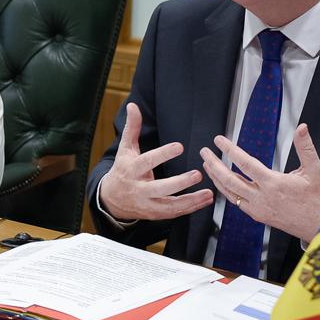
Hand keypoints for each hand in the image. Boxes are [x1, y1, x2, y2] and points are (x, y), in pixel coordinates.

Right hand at [96, 103, 214, 222]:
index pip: (147, 161)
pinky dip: (191, 208)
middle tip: (197, 174)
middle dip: (179, 183)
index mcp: (131, 170)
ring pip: (169, 205)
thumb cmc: (123, 170)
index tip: (179, 146)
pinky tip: (205, 200)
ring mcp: (147, 204)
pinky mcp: (154, 214)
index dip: (163, 154)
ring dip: (190, 200)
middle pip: (159, 188)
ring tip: (208, 193)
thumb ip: (132, 127)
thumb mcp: (125, 149)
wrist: (111, 200)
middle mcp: (138, 189)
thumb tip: (132, 105)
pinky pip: (174, 213)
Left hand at [199, 122, 319, 243]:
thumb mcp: (314, 169)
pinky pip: (236, 202)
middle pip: (229, 179)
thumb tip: (302, 128)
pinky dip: (226, 191)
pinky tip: (222, 183)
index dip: (230, 150)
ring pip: (229, 192)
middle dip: (214, 164)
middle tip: (204, 152)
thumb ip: (305, 147)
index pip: (245, 163)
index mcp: (273, 183)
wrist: (319, 224)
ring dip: (216, 177)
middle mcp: (262, 197)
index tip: (218, 141)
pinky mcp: (257, 215)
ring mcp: (257, 208)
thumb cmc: (317, 198)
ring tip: (207, 165)